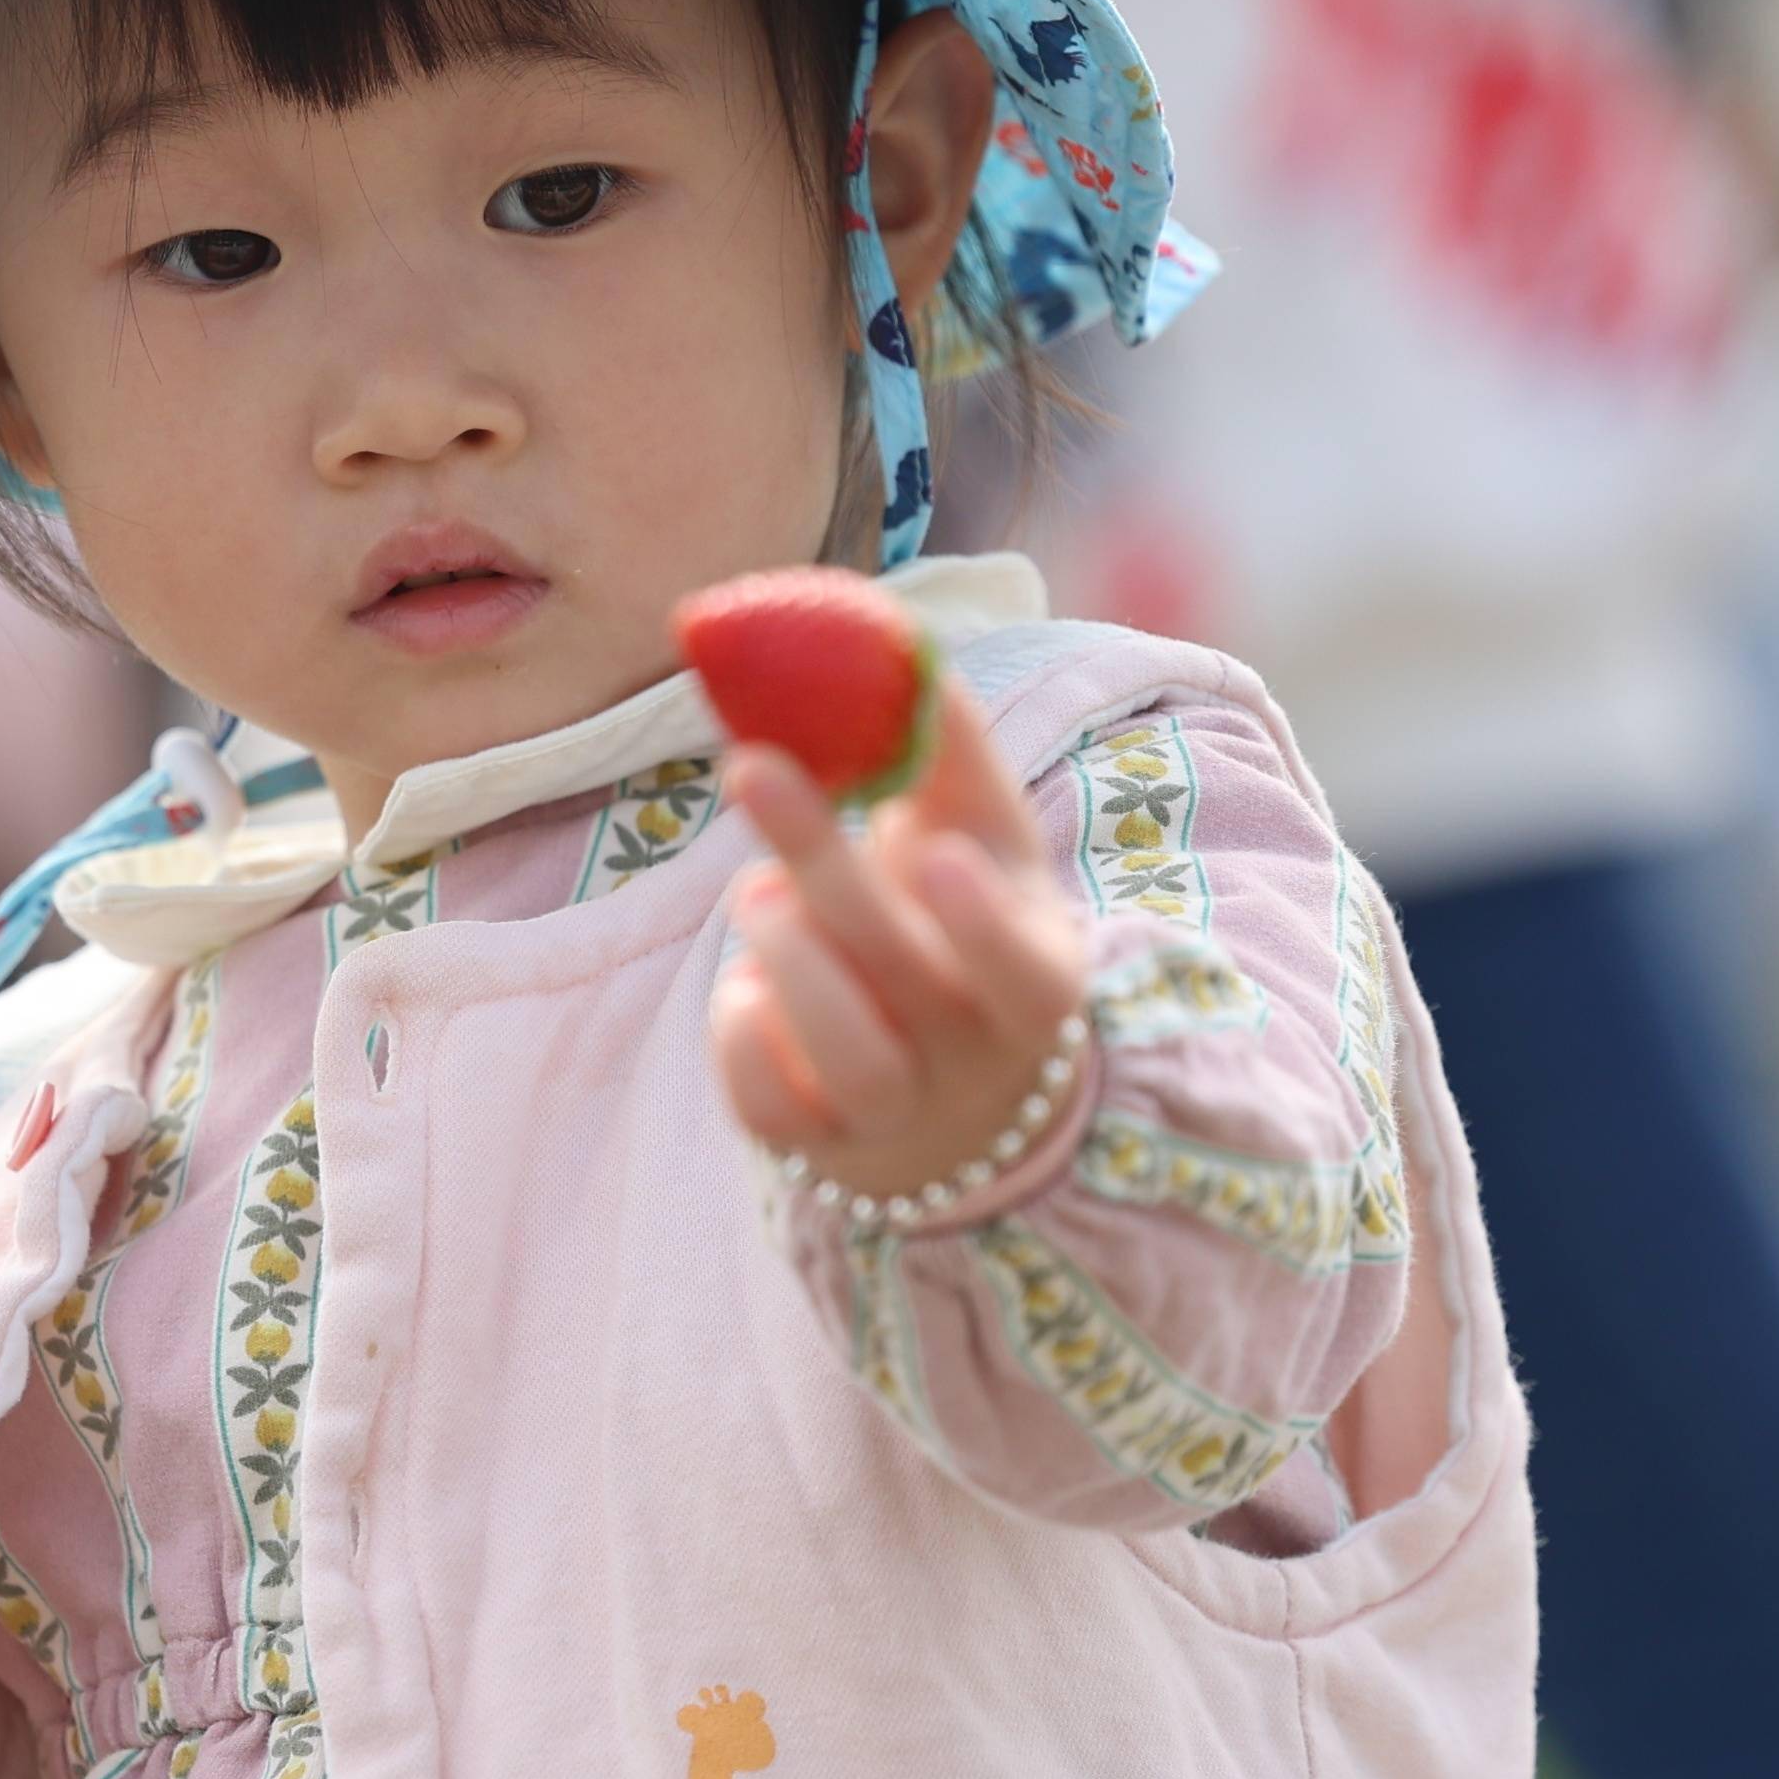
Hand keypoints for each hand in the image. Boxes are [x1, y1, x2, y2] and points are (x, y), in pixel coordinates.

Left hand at [707, 688, 1095, 1206]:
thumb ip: (947, 745)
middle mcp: (974, 1058)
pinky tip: (746, 989)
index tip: (929, 850)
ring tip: (757, 893)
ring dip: (785, 955)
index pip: (1023, 970)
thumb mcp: (982, 839)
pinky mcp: (815, 1145)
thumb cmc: (963, 921)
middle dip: (822, 866)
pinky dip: (742, 1035)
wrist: (953, 1083)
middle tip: (753, 769)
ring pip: (838, 1050)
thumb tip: (894, 633)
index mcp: (1035, 981)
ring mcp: (896, 1113)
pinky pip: (767, 1105)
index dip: (981, 922)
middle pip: (900, 973)